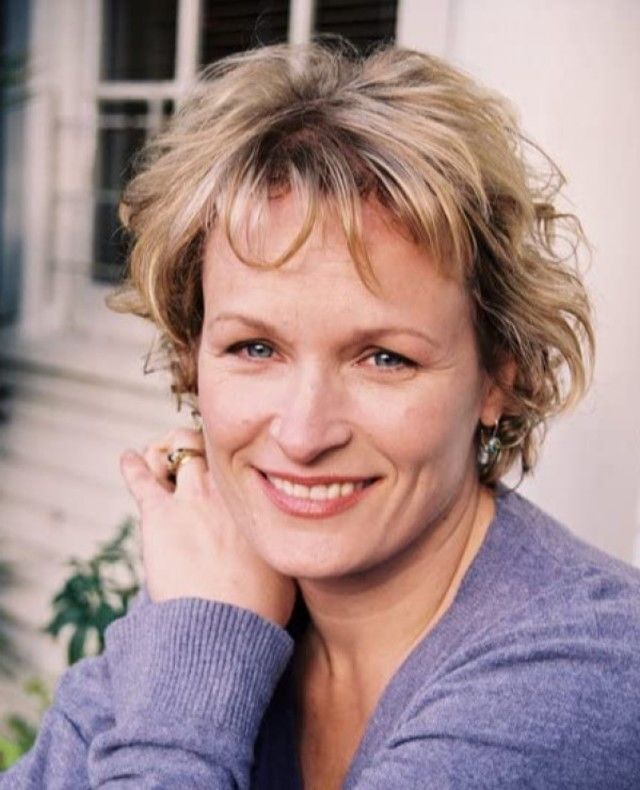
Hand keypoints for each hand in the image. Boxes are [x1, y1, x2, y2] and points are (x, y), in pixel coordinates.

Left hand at [120, 427, 296, 627]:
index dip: (228, 458)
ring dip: (164, 453)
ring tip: (159, 464)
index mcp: (256, 498)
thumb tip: (291, 544)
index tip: (222, 466)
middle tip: (187, 461)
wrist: (225, 627)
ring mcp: (191, 497)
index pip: (240, 457)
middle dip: (196, 445)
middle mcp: (225, 488)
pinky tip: (127, 460)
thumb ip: (281, 544)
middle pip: (208, 442)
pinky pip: (141, 477)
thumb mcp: (285, 567)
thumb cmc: (259, 605)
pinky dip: (132, 466)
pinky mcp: (159, 513)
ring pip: (173, 449)